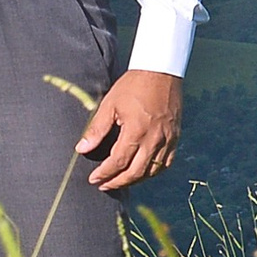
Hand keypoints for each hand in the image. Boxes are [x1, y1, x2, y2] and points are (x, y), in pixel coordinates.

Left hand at [78, 70, 183, 191]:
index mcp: (136, 131)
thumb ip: (96, 129)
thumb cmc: (133, 85)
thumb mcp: (110, 104)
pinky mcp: (175, 136)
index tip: (94, 179)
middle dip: (118, 182)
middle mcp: (154, 138)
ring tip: (121, 181)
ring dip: (135, 180)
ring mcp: (167, 138)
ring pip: (152, 170)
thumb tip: (81, 149)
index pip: (119, 162)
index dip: (105, 174)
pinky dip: (154, 171)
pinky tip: (143, 171)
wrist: (161, 71)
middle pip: (136, 172)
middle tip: (104, 185)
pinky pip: (166, 162)